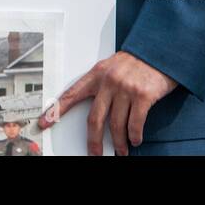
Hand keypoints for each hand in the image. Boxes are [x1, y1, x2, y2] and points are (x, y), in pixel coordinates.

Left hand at [39, 50, 176, 155]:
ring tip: (120, 150)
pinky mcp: (142, 95)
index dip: (56, 110)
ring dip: (119, 143)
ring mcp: (125, 89)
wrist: (160, 51)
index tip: (44, 122)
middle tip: (94, 154)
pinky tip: (135, 139)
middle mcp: (109, 81)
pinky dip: (134, 135)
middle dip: (93, 141)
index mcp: (97, 74)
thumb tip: (94, 108)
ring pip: (116, 125)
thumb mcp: (112, 66)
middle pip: (94, 119)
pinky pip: (135, 123)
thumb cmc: (136, 61)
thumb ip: (101, 83)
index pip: (72, 94)